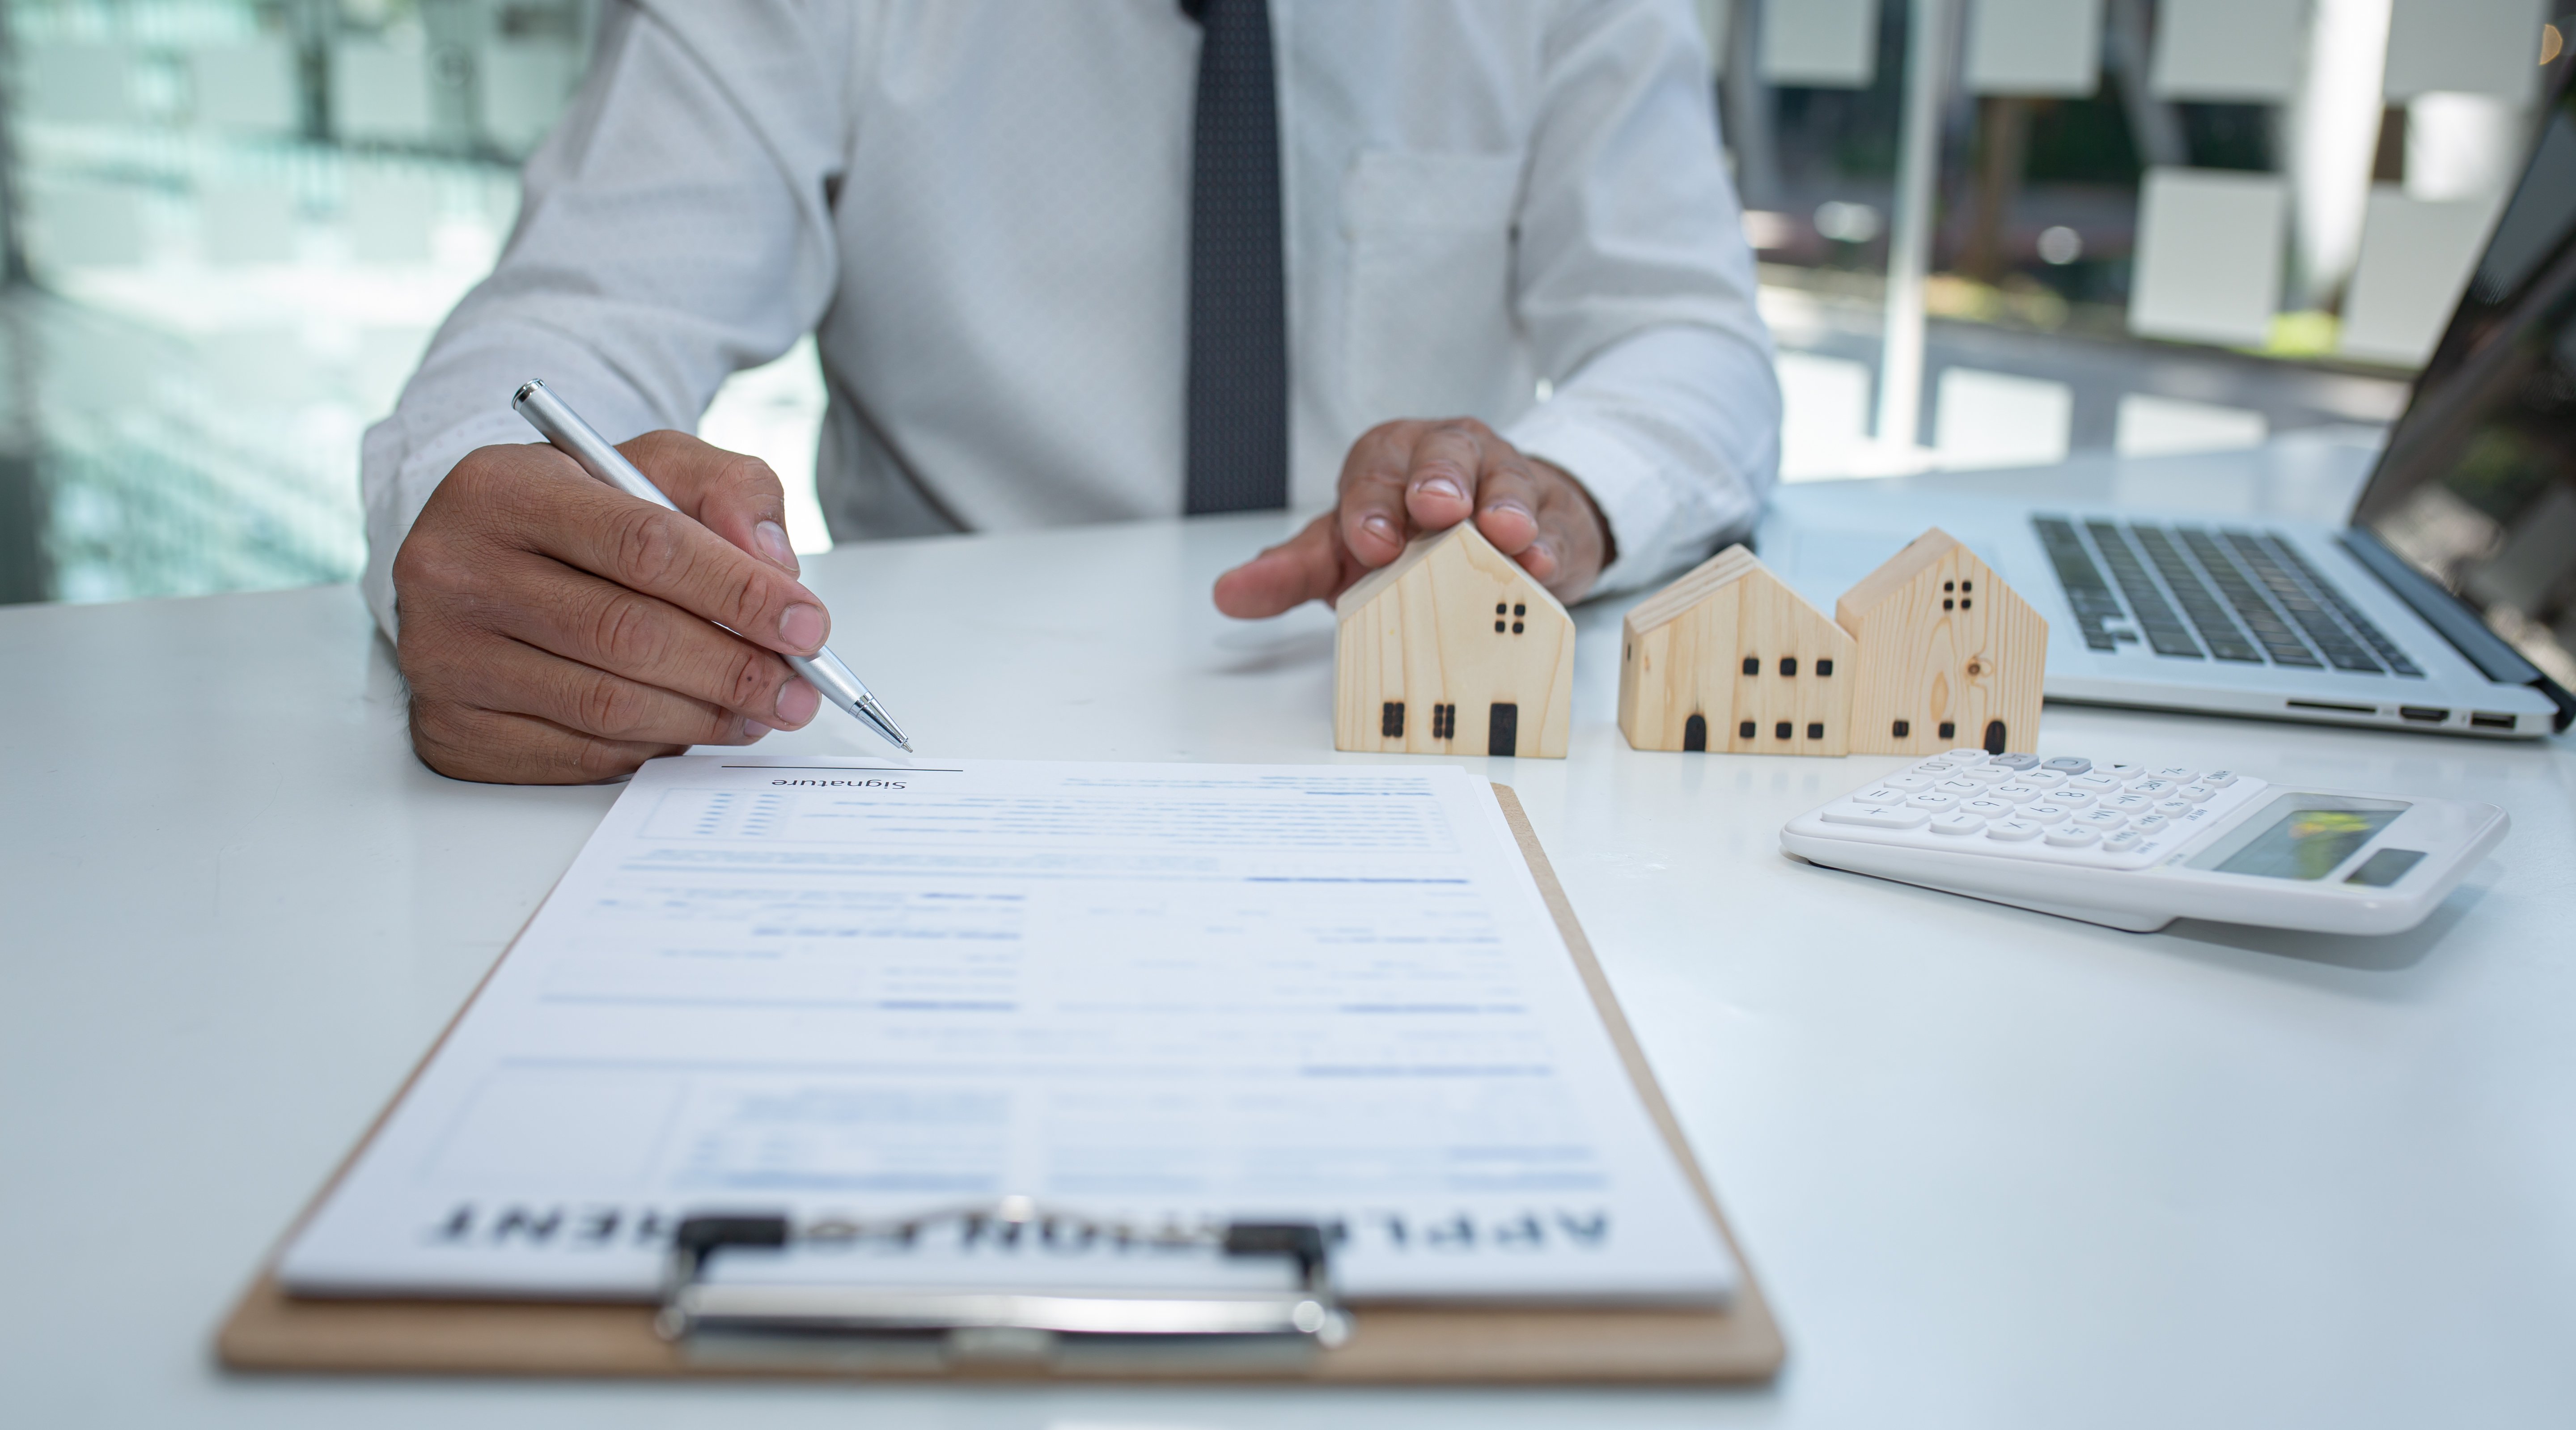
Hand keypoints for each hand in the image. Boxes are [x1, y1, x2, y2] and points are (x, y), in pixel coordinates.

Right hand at [392, 430, 827, 783]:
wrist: (477, 558)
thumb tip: (774, 564)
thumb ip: (728, 491)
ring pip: (608, 705)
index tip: (808, 624)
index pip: (645, 544)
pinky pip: (578, 755)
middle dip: (736, 668)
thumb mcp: (652, 466)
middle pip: (628, 634)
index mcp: (503, 489)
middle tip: (802, 687)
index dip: (739, 592)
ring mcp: (444, 658)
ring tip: (763, 709)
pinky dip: (653, 748)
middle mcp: (456, 571)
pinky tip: (694, 727)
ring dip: (706, 717)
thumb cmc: (578, 512)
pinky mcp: (451, 730)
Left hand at [1211, 416, 1613, 618]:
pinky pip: (1554, 526)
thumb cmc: (1411, 539)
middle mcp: (1448, 457)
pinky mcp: (1552, 520)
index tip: (1371, 543)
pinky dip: (1549, 544)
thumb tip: (1229, 594)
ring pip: (1507, 480)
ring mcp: (1506, 482)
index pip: (1375, 470)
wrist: (1491, 535)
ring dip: (1504, 507)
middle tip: (1437, 509)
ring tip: (1502, 534)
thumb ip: (1292, 570)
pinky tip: (1541, 564)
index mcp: (1389, 460)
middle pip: (1445, 453)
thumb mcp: (1344, 553)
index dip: (1371, 504)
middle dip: (1439, 480)